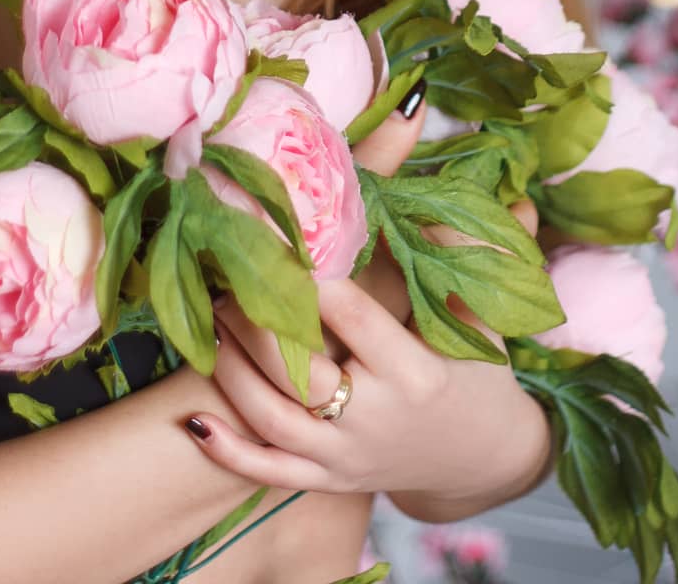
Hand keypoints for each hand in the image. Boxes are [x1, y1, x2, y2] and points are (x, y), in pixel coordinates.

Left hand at [185, 257, 546, 505]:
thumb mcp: (479, 318)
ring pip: (273, 419)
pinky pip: (268, 471)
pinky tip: (193, 419)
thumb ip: (458, 256)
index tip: (277, 241)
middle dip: (257, 324)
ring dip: (233, 370)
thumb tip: (425, 198)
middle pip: (301, 373)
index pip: (353, 319)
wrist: (484, 458)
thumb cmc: (479, 374)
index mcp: (415, 374)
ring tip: (209, 319)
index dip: (312, 281)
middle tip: (227, 277)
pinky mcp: (329, 479)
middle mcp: (377, 420)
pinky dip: (228, 451)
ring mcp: (347, 457)